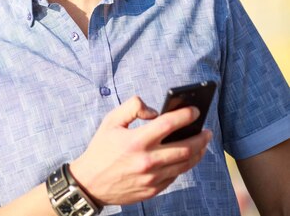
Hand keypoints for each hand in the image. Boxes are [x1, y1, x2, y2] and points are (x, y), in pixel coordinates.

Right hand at [70, 96, 211, 205]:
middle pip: (186, 147)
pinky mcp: (153, 189)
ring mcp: (152, 177)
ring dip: (198, 152)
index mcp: (136, 141)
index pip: (169, 124)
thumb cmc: (101, 148)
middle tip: (207, 130)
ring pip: (185, 164)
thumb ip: (132, 108)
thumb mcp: (110, 121)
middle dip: (201, 137)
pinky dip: (184, 164)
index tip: (195, 110)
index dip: (186, 115)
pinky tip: (186, 157)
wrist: (90, 182)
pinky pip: (175, 175)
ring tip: (202, 143)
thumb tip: (154, 111)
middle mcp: (147, 160)